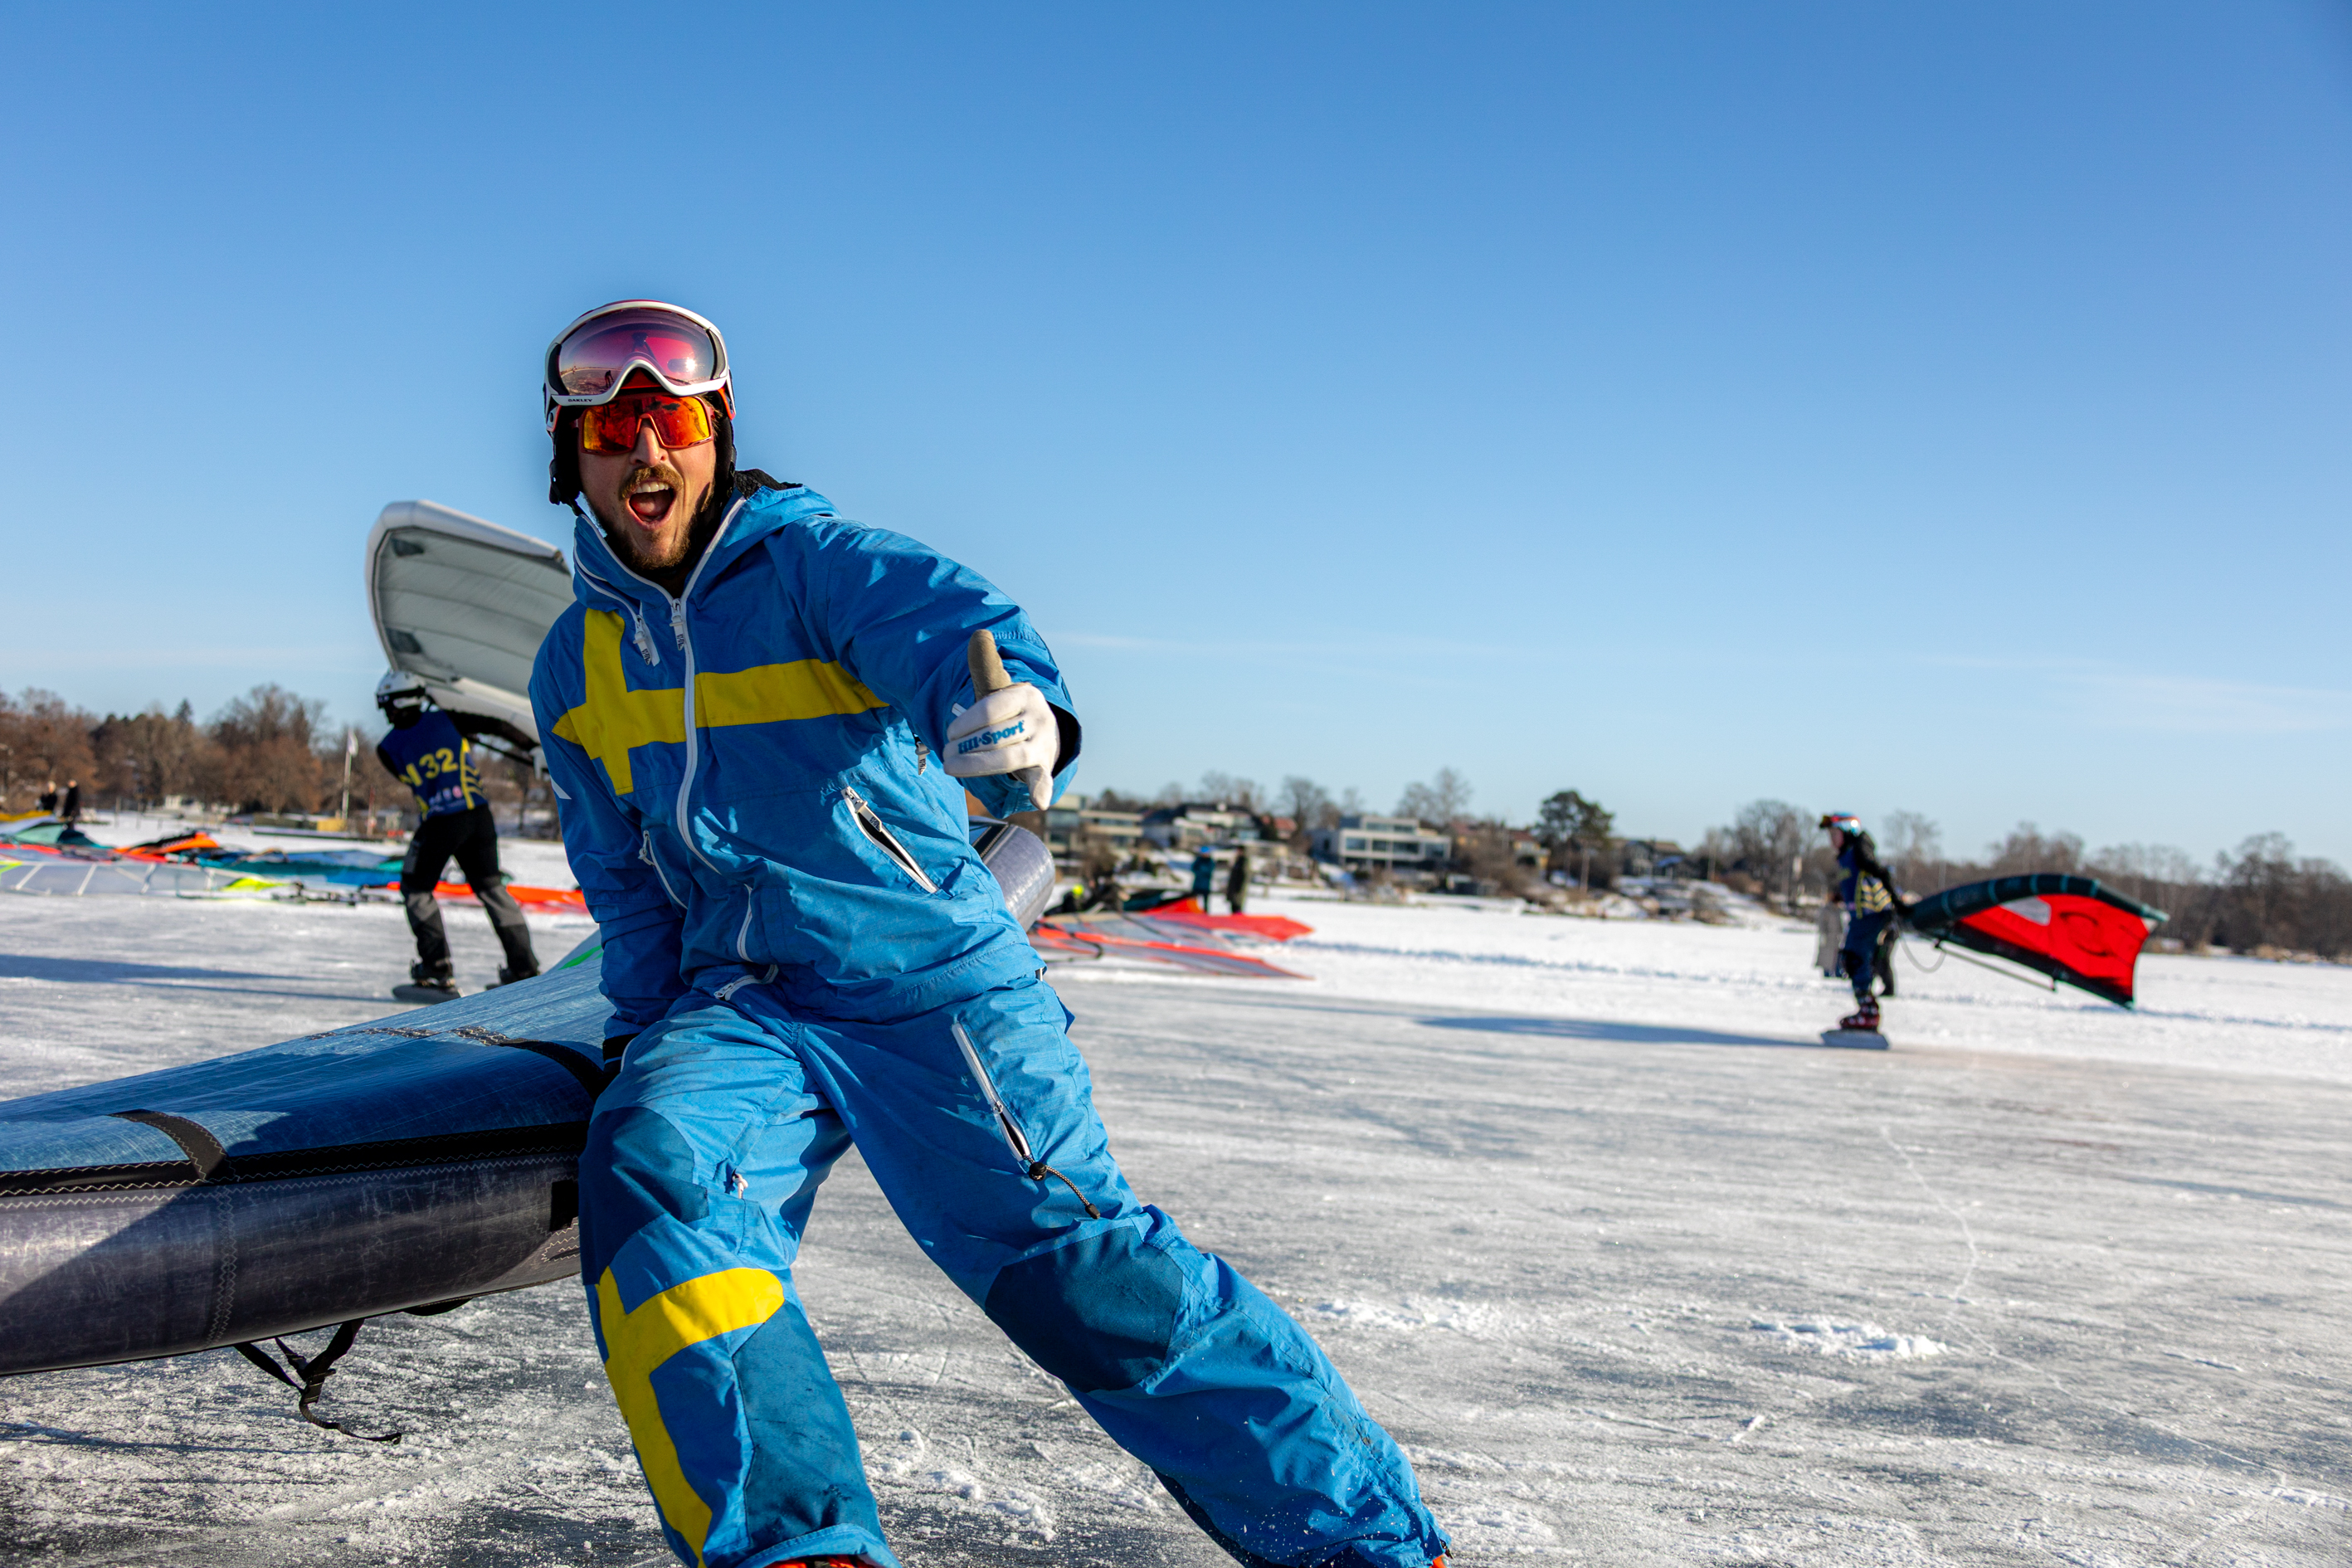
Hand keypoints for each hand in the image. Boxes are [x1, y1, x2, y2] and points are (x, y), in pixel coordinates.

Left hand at [944, 630, 1053, 808]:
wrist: (1037, 730)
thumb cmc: (1006, 708)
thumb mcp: (995, 684)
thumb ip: (983, 663)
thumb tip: (980, 634)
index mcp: (1026, 695)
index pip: (993, 708)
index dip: (968, 722)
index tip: (949, 733)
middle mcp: (1040, 718)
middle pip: (998, 735)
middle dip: (967, 746)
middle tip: (945, 754)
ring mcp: (1044, 744)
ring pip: (1009, 758)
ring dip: (978, 765)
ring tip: (952, 767)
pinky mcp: (1044, 768)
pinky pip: (1044, 779)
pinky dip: (1042, 790)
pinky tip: (1038, 801)